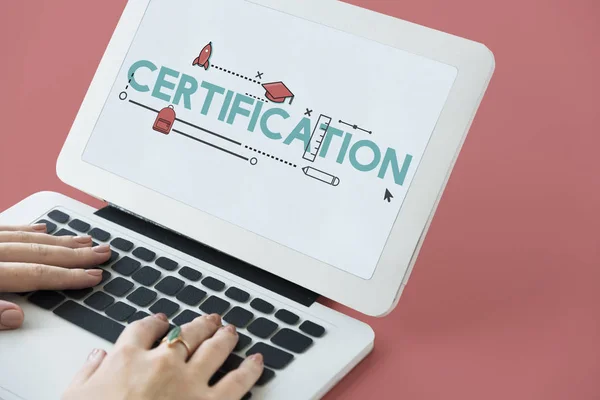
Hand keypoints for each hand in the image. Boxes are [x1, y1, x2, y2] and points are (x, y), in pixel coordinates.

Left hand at [0, 224, 110, 329]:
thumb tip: (16, 316)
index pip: (37, 275)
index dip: (68, 276)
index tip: (93, 276)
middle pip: (40, 253)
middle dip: (76, 254)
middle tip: (101, 253)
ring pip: (28, 239)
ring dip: (60, 241)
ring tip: (84, 241)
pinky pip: (7, 229)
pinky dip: (28, 230)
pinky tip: (43, 229)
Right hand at [63, 313, 263, 399]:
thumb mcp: (74, 398)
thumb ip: (86, 373)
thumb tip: (97, 357)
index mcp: (127, 358)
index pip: (144, 329)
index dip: (156, 322)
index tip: (162, 321)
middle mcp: (162, 363)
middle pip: (186, 333)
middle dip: (200, 324)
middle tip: (209, 320)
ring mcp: (189, 382)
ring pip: (214, 348)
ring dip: (225, 337)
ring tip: (231, 330)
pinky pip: (237, 382)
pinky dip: (250, 369)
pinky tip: (257, 361)